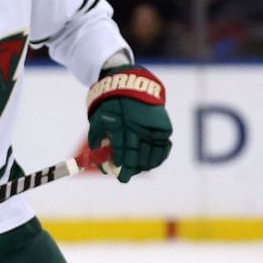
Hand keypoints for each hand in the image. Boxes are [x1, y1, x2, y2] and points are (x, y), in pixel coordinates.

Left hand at [86, 65, 171, 182]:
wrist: (131, 85)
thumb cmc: (110, 106)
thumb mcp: (98, 121)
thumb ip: (98, 142)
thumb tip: (101, 164)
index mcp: (122, 127)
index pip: (123, 152)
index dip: (122, 166)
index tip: (119, 176)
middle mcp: (140, 128)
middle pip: (138, 156)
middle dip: (132, 169)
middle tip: (125, 177)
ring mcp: (154, 128)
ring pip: (153, 155)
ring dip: (145, 166)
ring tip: (137, 170)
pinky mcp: (164, 127)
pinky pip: (164, 148)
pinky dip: (159, 157)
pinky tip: (151, 163)